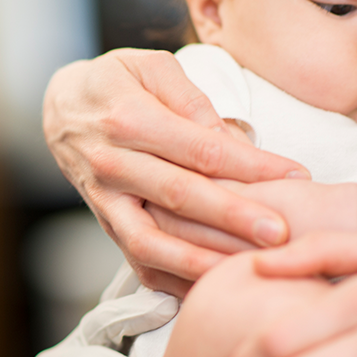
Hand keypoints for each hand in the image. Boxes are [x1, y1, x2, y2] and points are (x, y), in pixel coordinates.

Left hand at [9, 289, 178, 356]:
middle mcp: (75, 352)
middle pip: (100, 321)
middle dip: (133, 313)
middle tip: (167, 308)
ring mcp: (103, 348)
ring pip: (122, 308)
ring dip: (150, 293)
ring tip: (182, 283)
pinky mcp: (129, 354)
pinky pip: (147, 323)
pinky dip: (167, 303)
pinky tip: (192, 293)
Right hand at [43, 48, 306, 295]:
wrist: (60, 109)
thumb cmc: (116, 82)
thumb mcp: (151, 67)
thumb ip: (192, 101)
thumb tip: (233, 140)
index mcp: (129, 118)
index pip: (200, 149)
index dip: (251, 165)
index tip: (296, 176)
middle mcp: (112, 163)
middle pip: (180, 196)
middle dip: (232, 218)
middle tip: (280, 234)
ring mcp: (105, 200)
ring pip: (152, 242)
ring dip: (200, 261)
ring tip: (246, 271)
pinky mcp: (106, 223)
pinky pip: (138, 262)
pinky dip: (174, 281)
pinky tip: (213, 289)